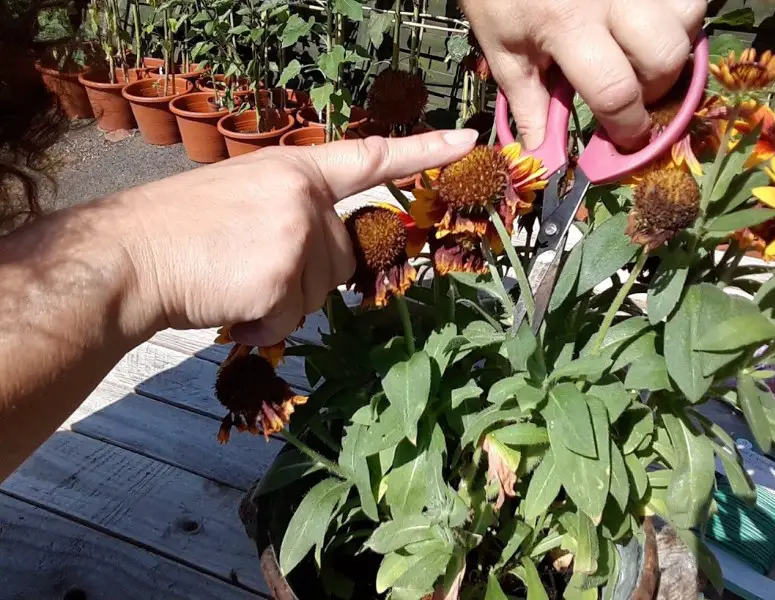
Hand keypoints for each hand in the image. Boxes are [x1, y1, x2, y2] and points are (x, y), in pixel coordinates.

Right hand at [118, 129, 477, 345]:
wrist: (129, 256)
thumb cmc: (178, 230)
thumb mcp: (244, 198)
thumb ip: (293, 212)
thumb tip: (324, 249)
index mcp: (294, 171)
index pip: (371, 158)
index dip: (422, 151)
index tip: (466, 142)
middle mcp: (304, 198)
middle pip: (344, 255)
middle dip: (309, 275)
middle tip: (254, 268)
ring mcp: (298, 236)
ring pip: (322, 292)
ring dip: (284, 301)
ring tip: (235, 284)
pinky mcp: (285, 277)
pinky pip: (293, 318)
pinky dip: (264, 323)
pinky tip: (231, 305)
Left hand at [459, 0, 705, 148]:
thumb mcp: (504, 52)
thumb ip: (528, 105)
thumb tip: (541, 155)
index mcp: (567, 27)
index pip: (615, 90)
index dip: (628, 126)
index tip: (627, 139)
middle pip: (666, 56)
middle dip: (656, 88)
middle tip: (633, 93)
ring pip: (689, 16)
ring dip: (673, 46)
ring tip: (641, 54)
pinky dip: (678, 14)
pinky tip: (647, 25)